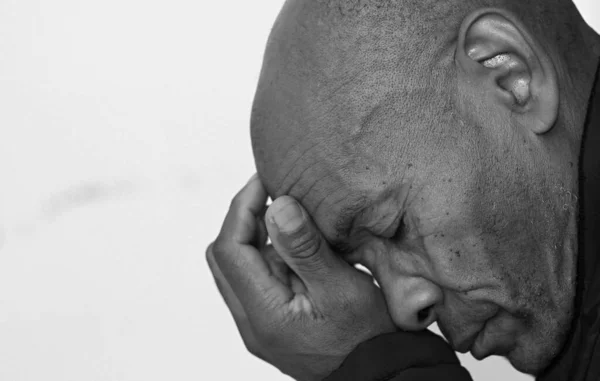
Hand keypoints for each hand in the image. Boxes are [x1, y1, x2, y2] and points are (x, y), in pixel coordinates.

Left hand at [206, 175, 395, 380]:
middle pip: (225, 257)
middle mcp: (251, 322)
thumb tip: (278, 207)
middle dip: (245, 219)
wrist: (378, 375)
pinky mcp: (270, 322)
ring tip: (294, 217)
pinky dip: (270, 255)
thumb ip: (306, 249)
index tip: (265, 181)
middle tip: (276, 194)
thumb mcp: (343, 288)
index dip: (242, 208)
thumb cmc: (368, 338)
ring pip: (239, 267)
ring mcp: (258, 324)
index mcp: (265, 314)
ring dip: (259, 237)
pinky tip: (300, 245)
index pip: (230, 249)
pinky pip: (257, 280)